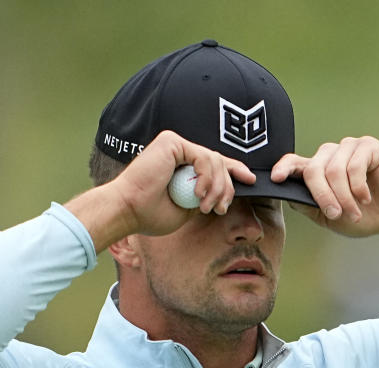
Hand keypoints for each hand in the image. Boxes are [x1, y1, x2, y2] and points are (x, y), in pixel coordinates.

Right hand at [110, 130, 255, 236]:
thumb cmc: (150, 214)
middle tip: (221, 208)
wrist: (128, 210)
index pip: (214, 164)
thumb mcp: (187, 208)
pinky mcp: (172, 142)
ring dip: (217, 187)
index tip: (250, 181)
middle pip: (219, 162)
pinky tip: (197, 194)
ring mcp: (176, 145)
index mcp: (181, 166)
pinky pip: (203, 156)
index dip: (234, 170)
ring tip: (206, 206)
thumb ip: (203, 196)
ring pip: (215, 160)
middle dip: (227, 186)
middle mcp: (179, 152)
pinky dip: (206, 177)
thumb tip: (225, 191)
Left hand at [270, 136, 378, 237]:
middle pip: (313, 170)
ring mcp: (348, 148)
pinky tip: (366, 198)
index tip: (276, 178)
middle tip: (336, 214)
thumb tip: (288, 195)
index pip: (294, 163)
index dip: (283, 168)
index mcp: (317, 170)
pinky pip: (354, 165)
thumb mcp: (330, 217)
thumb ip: (309, 205)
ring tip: (355, 212)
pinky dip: (358, 187)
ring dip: (344, 196)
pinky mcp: (368, 146)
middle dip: (323, 196)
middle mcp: (330, 155)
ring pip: (334, 170)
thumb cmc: (363, 215)